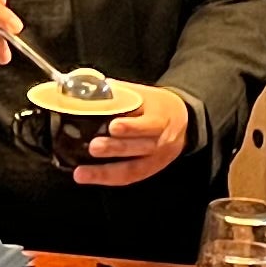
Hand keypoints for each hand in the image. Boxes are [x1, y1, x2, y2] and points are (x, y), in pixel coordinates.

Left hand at [73, 82, 191, 189]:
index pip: (149, 124)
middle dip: (116, 148)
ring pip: (132, 166)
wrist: (183, 121)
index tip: (113, 126)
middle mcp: (160, 141)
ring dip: (106, 170)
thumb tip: (89, 89)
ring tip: (83, 171)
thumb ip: (120, 93)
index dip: (132, 127)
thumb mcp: (144, 94)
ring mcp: (154, 158)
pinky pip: (128, 177)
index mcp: (160, 117)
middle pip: (139, 147)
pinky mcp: (148, 170)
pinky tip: (87, 177)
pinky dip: (106, 178)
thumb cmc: (154, 105)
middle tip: (94, 146)